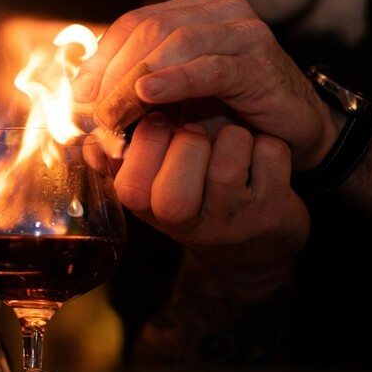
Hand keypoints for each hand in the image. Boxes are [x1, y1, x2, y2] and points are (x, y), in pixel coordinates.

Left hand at [73, 0, 338, 170]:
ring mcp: (243, 32)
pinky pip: (209, 67)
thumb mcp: (177, 96)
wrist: (295, 132)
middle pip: (150, 29)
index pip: (136, 22)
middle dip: (114, 72)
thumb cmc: (232, 114)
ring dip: (134, 82)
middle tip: (94, 111)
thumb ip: (137, 86)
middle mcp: (220, 11)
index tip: (81, 93)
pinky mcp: (259, 62)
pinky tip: (148, 95)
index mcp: (195, 9)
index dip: (102, 56)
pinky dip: (174, 81)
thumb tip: (82, 95)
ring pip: (174, 45)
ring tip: (113, 115)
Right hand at [116, 113, 309, 294]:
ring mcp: (233, 221)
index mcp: (149, 211)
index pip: (131, 184)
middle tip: (199, 136)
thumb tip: (97, 124)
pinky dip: (268, 144)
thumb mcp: (154, 184)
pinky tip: (261, 158)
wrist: (253, 248)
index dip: (148, 138)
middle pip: (181, 167)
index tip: (162, 123)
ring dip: (233, 136)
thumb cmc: (196, 198)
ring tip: (232, 146)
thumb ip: (124, 154)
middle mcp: (189, 224)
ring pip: (229, 154)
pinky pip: (271, 154)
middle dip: (191, 136)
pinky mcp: (274, 213)